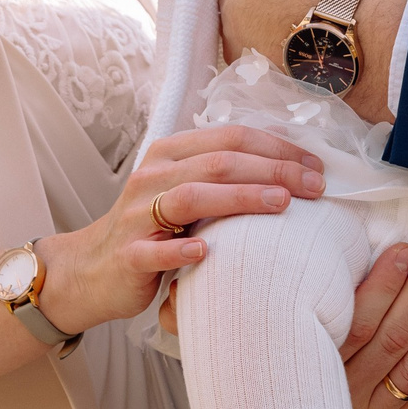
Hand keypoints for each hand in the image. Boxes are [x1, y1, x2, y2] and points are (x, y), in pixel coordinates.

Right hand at [35, 125, 323, 334]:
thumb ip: (222, 174)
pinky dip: (182, 250)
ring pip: (191, 197)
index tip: (317, 166)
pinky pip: (156, 250)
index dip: (279, 147)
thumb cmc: (150, 231)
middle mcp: (153, 177)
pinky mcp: (128, 255)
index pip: (232, 138)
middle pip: (219, 162)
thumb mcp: (184, 191)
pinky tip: (208, 253)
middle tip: (315, 186)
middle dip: (274, 169)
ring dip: (240, 198)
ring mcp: (137, 216)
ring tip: (281, 203)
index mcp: (171, 154)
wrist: (89, 271)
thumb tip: (286, 158)